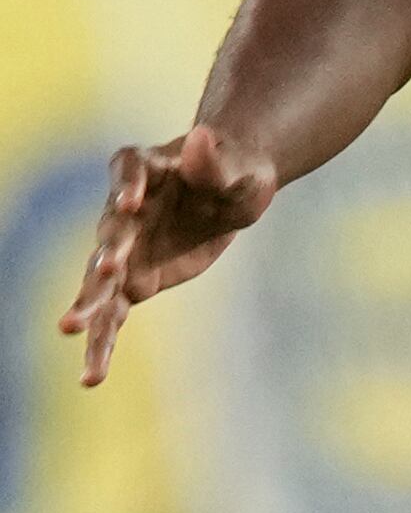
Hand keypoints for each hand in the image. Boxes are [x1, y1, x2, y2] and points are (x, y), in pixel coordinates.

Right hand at [55, 126, 278, 385]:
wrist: (227, 190)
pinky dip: (102, 343)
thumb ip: (217, 160)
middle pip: (111, 231)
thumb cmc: (236, 171)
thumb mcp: (238, 168)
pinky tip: (91, 377)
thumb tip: (202, 136)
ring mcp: (123, 249)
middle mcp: (123, 210)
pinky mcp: (131, 282)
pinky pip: (112, 315)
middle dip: (108, 251)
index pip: (129, 173)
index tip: (130, 202)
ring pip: (101, 280)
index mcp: (145, 169)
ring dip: (89, 303)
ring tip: (70, 327)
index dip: (128, 187)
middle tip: (106, 270)